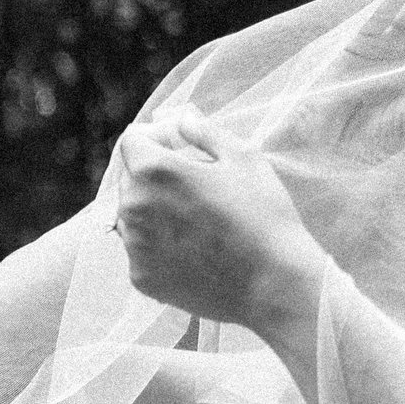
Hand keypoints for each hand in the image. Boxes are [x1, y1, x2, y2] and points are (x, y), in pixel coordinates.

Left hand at [114, 109, 324, 334]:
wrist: (274, 284)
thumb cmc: (263, 215)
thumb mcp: (243, 157)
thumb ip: (203, 131)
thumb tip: (178, 119)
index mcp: (153, 171)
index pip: (132, 140)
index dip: (157, 138)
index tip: (183, 149)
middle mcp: (133, 207)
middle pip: (130, 177)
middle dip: (155, 174)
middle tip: (196, 185)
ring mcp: (134, 246)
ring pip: (133, 215)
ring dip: (155, 210)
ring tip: (197, 220)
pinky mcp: (141, 277)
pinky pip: (141, 250)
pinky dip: (159, 245)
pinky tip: (194, 249)